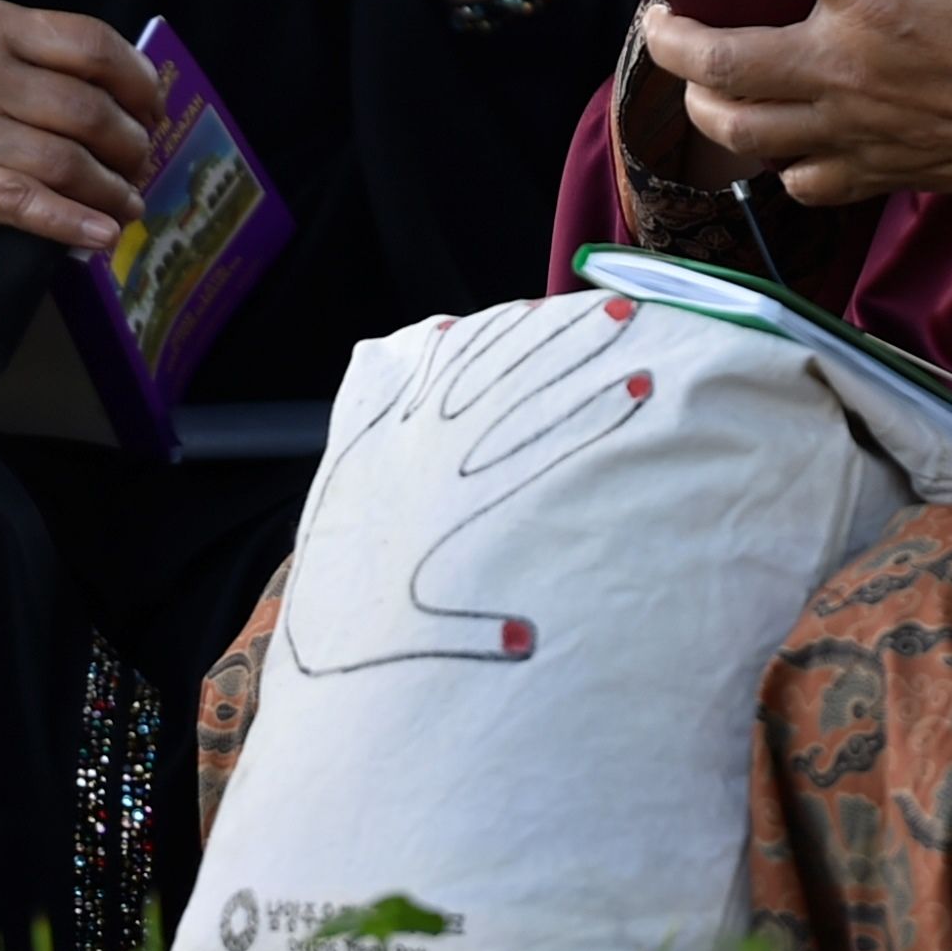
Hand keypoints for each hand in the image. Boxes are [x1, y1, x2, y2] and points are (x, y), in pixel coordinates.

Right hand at [0, 0, 166, 326]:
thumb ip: (19, 51)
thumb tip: (101, 83)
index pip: (90, 42)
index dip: (136, 77)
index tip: (153, 102)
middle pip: (89, 107)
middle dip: (132, 141)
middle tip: (143, 159)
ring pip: (68, 160)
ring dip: (112, 188)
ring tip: (128, 202)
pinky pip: (27, 204)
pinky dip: (73, 223)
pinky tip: (100, 235)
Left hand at [279, 300, 656, 674]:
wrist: (306, 625)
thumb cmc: (373, 641)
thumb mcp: (435, 639)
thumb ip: (484, 636)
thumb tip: (528, 640)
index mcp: (464, 500)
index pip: (546, 441)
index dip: (598, 412)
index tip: (644, 384)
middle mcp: (435, 456)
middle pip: (517, 386)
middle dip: (573, 350)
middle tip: (624, 316)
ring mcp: (398, 437)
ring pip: (466, 368)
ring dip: (515, 337)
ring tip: (558, 310)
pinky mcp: (360, 437)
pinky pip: (398, 380)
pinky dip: (425, 352)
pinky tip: (445, 327)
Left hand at [639, 0, 951, 231]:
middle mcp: (850, 70)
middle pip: (721, 61)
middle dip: (670, 35)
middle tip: (659, 13)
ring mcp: (856, 132)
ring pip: (742, 131)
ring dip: (704, 103)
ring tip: (698, 74)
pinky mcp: (876, 174)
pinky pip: (798, 180)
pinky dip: (777, 160)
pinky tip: (781, 134)